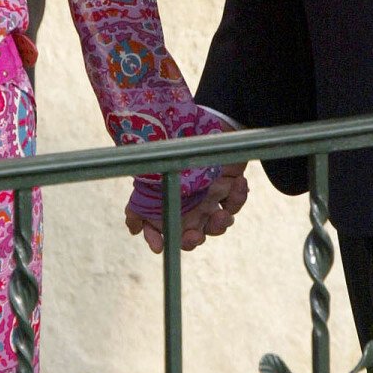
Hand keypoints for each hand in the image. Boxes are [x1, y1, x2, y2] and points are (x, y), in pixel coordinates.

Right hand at [125, 163, 248, 254]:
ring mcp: (212, 201)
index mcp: (174, 211)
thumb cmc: (167, 155)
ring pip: (220, 223)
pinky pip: (236, 201)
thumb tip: (133, 230)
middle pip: (196, 236)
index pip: (172, 235)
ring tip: (221, 215)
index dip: (166, 241)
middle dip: (194, 239)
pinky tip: (238, 183)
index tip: (160, 245)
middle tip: (194, 235)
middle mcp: (193, 211)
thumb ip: (138, 207)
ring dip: (221, 223)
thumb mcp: (148, 180)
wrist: (189, 127)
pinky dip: (239, 196)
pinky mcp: (230, 189)